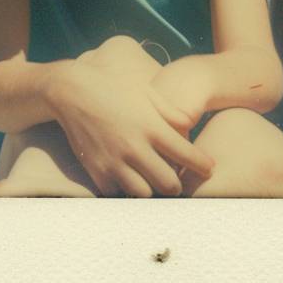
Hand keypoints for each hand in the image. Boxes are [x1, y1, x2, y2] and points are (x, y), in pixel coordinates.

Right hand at [45, 60, 213, 197]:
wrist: (73, 91)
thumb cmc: (113, 87)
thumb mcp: (145, 92)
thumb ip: (169, 110)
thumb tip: (190, 123)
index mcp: (150, 126)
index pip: (185, 153)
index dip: (202, 163)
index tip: (210, 167)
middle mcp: (134, 147)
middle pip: (168, 184)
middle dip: (177, 183)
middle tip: (177, 177)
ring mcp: (114, 162)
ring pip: (144, 195)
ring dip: (151, 189)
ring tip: (152, 180)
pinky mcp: (96, 172)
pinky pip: (117, 192)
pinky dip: (125, 189)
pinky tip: (127, 177)